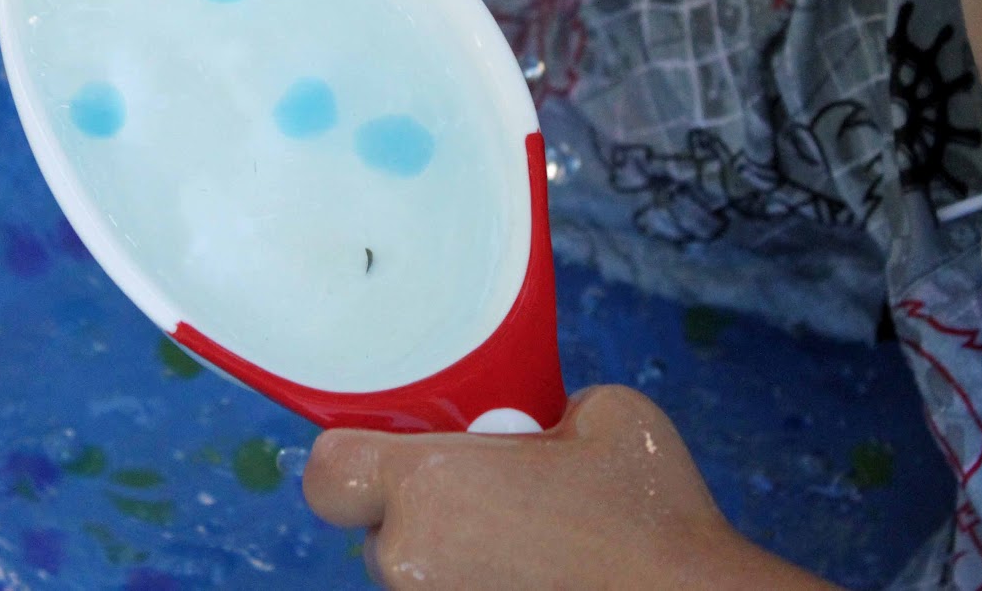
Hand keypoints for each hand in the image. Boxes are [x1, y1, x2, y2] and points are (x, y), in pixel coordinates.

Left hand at [302, 385, 839, 589]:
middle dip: (420, 507)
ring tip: (530, 541)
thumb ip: (535, 408)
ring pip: (414, 571)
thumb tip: (529, 423)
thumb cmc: (653, 515)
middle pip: (376, 526)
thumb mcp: (601, 413)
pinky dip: (482, 583)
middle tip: (487, 492)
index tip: (391, 446)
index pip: (328, 472)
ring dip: (452, 552)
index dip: (352, 457)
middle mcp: (412, 561)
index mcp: (427, 487)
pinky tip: (542, 573)